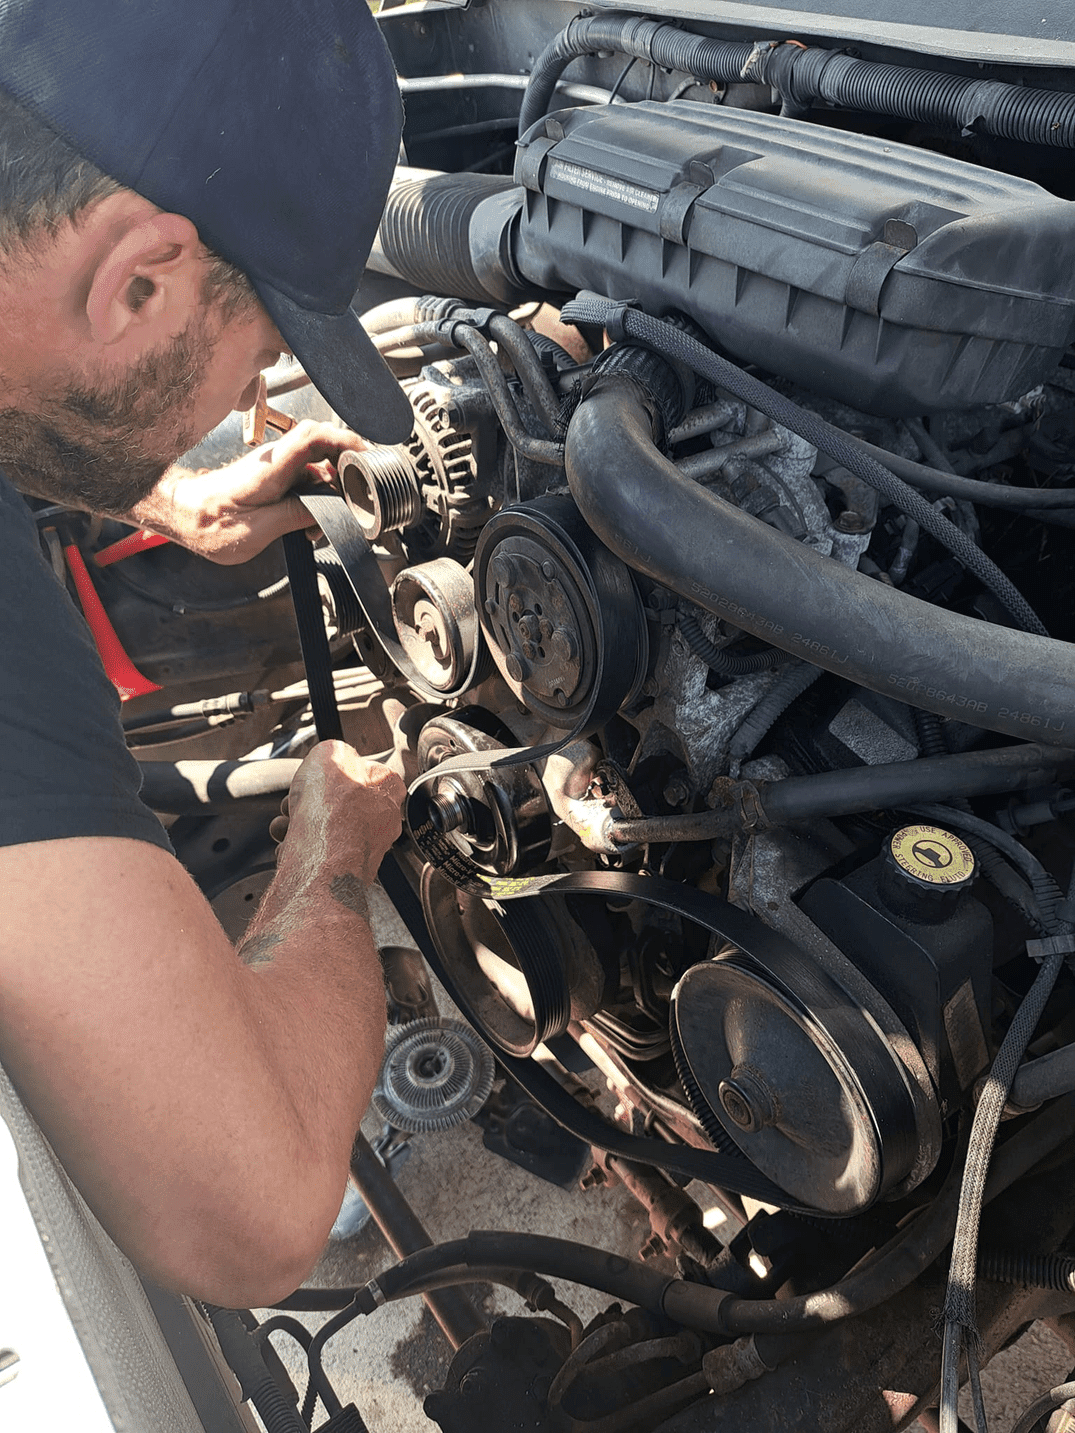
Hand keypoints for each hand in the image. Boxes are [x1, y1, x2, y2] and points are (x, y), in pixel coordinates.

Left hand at [128, 421, 364, 564]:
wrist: (184, 517)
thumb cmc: (209, 524)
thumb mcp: (257, 531)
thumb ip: (296, 515)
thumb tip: (330, 509)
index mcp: (271, 468)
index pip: (314, 436)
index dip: (345, 440)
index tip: (366, 455)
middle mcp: (275, 461)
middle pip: (324, 449)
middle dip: (345, 474)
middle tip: (353, 502)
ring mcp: (276, 468)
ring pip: (318, 470)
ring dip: (330, 496)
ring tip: (320, 525)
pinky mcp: (276, 478)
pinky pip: (307, 482)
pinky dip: (317, 501)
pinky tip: (309, 524)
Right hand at [280, 741, 405, 885]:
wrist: (320, 863)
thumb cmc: (332, 812)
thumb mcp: (330, 753)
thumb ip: (334, 751)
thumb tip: (332, 756)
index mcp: (387, 789)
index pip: (365, 771)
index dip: (333, 771)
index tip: (318, 775)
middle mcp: (381, 821)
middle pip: (337, 803)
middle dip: (308, 801)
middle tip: (295, 801)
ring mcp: (362, 849)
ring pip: (321, 829)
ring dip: (296, 824)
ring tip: (288, 825)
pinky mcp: (341, 871)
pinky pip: (313, 854)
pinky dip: (296, 849)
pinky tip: (289, 846)